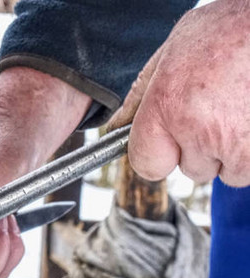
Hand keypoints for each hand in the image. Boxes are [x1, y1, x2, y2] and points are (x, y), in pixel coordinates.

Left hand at [111, 0, 249, 185]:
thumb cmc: (229, 29)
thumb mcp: (174, 49)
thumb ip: (142, 93)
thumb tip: (117, 126)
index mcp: (167, 104)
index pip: (145, 163)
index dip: (160, 154)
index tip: (171, 142)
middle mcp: (196, 127)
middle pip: (190, 168)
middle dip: (202, 146)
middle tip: (220, 109)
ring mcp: (232, 142)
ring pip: (223, 170)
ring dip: (231, 150)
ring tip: (239, 108)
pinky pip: (247, 171)